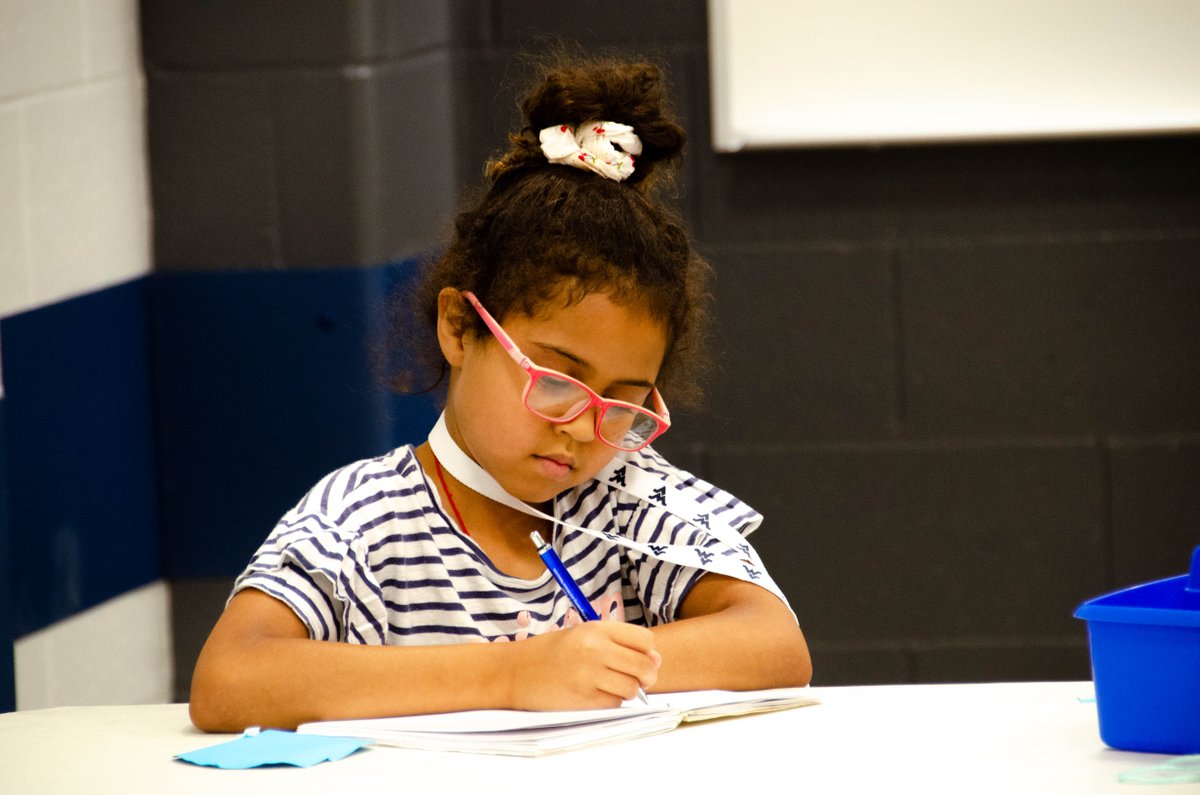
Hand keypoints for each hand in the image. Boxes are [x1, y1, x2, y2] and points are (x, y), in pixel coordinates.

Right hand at [509, 621, 660, 709]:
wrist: (513, 672)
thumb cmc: (548, 653)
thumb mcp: (581, 635)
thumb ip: (616, 643)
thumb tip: (655, 658)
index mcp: (596, 629)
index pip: (644, 640)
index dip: (648, 652)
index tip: (641, 658)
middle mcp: (595, 649)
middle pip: (645, 666)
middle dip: (646, 676)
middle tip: (636, 679)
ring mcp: (589, 675)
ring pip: (632, 688)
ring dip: (627, 691)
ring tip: (609, 686)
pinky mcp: (583, 699)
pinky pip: (614, 704)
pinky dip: (611, 702)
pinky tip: (595, 695)